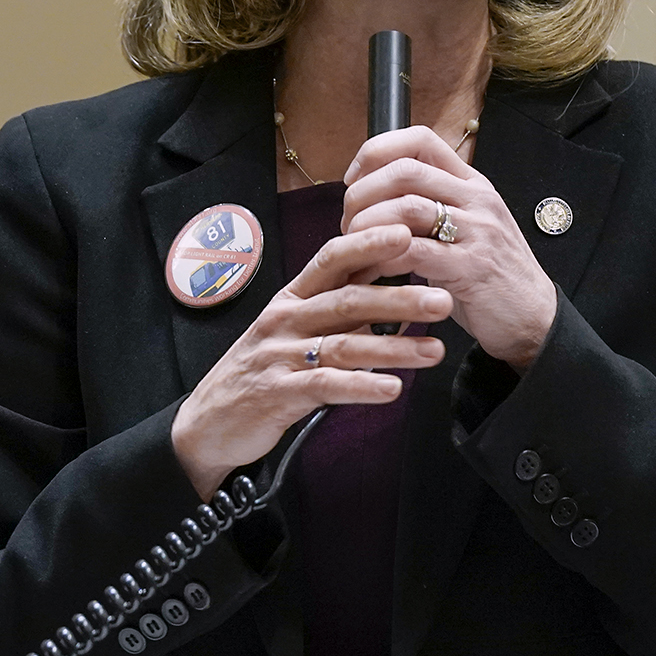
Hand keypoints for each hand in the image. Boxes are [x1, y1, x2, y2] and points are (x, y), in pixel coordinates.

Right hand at [170, 224, 449, 498]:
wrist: (210, 422)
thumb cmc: (266, 370)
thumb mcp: (299, 331)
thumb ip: (341, 312)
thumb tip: (399, 291)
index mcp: (294, 297)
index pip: (332, 259)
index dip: (369, 243)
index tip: (411, 232)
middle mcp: (286, 319)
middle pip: (348, 301)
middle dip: (399, 298)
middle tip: (444, 298)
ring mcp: (280, 356)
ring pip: (344, 345)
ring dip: (394, 349)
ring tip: (436, 351)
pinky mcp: (278, 394)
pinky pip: (325, 387)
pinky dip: (361, 387)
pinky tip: (393, 390)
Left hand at [342, 126, 558, 369]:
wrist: (533, 317)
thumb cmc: (488, 274)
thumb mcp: (464, 227)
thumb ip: (428, 207)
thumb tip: (370, 197)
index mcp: (471, 183)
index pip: (420, 139)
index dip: (377, 151)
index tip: (354, 179)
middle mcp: (476, 199)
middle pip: (405, 170)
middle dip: (363, 194)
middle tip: (348, 223)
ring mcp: (477, 231)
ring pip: (406, 207)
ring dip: (367, 226)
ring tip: (355, 248)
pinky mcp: (472, 267)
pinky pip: (414, 252)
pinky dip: (382, 259)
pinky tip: (369, 273)